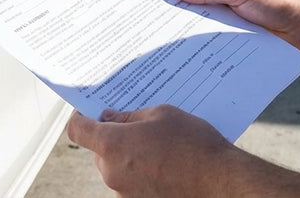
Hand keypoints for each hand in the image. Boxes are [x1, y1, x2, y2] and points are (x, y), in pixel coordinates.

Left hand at [66, 105, 240, 196]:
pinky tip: (162, 161)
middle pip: (98, 149)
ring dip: (127, 153)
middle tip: (134, 122)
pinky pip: (130, 180)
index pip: (78, 130)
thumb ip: (129, 116)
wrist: (221, 182)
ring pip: (114, 166)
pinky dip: (139, 170)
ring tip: (155, 143)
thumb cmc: (193, 145)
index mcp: (112, 145)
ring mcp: (124, 191)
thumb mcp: (161, 115)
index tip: (89, 110)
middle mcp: (112, 172)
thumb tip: (110, 117)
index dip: (80, 116)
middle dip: (111, 135)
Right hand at [175, 0, 299, 54]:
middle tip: (151, 20)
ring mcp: (229, 18)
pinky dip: (203, 43)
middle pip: (193, 2)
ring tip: (164, 39)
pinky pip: (214, 39)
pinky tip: (188, 51)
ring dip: (188, 29)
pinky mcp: (235, 37)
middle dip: (176, 10)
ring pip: (202, 23)